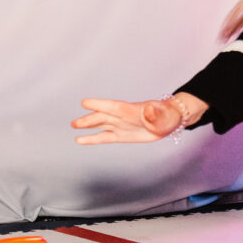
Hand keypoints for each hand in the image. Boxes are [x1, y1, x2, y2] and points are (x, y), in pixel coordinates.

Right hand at [73, 93, 205, 144]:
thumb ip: (154, 113)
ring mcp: (121, 125)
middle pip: (103, 117)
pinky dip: (92, 139)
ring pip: (101, 125)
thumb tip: (149, 109)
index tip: (84, 102)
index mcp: (132, 110)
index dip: (99, 105)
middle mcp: (123, 117)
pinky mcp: (122, 135)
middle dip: (89, 120)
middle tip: (74, 123)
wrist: (169, 120)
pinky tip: (80, 140)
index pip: (113, 107)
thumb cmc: (167, 115)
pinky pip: (105, 137)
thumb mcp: (164, 115)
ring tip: (73, 126)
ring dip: (87, 125)